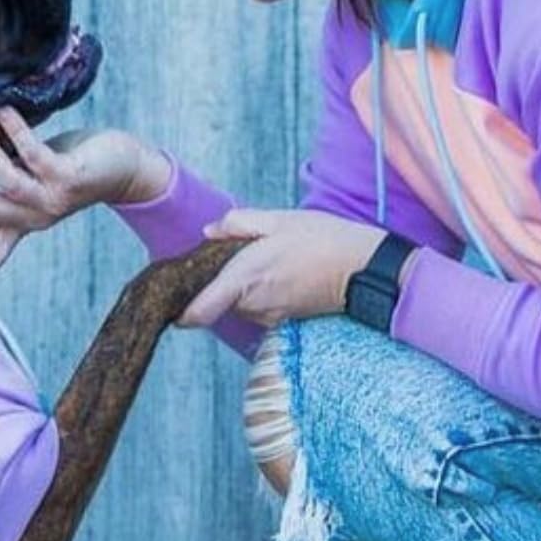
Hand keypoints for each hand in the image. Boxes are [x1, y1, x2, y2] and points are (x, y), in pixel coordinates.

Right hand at [0, 117, 169, 284]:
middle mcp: (37, 215)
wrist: (123, 168)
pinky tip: (4, 112)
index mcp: (25, 221)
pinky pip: (36, 154)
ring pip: (11, 182)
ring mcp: (53, 197)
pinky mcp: (69, 175)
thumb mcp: (32, 185)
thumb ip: (2, 185)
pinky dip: (17, 132)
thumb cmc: (69, 171)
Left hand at [178, 208, 386, 330]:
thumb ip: (238, 223)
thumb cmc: (324, 240)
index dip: (180, 311)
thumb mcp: (280, 219)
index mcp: (245, 277)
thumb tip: (209, 230)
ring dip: (240, 287)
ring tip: (264, 260)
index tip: (175, 300)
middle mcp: (253, 304)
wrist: (365, 270)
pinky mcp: (283, 320)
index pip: (197, 313)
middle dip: (217, 282)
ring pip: (237, 304)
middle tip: (233, 255)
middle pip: (216, 302)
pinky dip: (259, 293)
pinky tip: (279, 272)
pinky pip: (257, 307)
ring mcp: (269, 315)